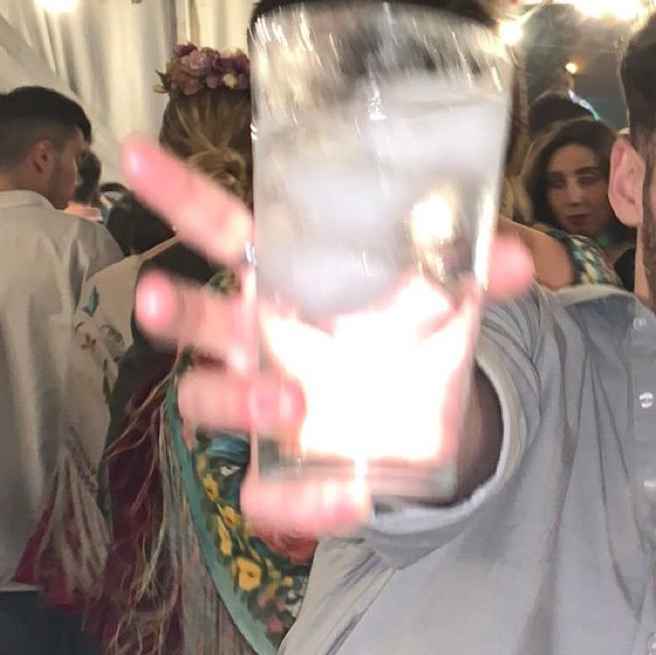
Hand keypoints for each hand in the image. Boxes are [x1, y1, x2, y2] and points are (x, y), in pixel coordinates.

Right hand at [122, 136, 534, 538]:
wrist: (420, 414)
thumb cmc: (397, 328)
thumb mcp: (439, 292)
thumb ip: (475, 273)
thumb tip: (522, 261)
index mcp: (279, 278)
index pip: (218, 226)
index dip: (177, 192)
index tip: (133, 155)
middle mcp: (253, 336)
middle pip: (195, 319)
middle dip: (173, 308)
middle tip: (157, 296)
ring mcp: (260, 401)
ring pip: (211, 401)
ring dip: (238, 400)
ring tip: (289, 405)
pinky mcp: (284, 469)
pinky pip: (270, 491)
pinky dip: (305, 499)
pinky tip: (350, 495)